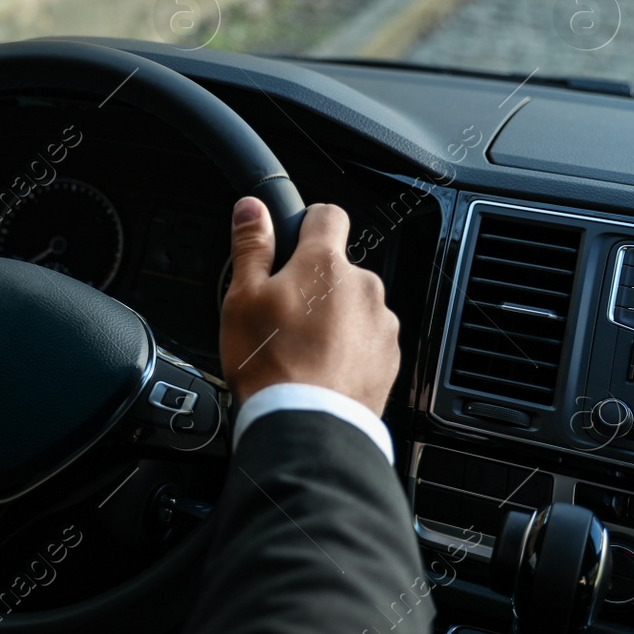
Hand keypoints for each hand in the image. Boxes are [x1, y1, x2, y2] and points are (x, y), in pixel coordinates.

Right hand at [219, 198, 399, 416]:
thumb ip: (251, 246)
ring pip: (354, 305)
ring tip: (302, 347)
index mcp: (325, 264)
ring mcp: (381, 323)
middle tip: (283, 313)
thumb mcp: (242, 298)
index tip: (292, 242)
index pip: (327, 215)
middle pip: (338, 268)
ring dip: (334, 316)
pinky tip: (321, 367)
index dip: (306, 224)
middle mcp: (363, 286)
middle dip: (315, 283)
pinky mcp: (391, 356)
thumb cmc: (271, 363)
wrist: (308, 425)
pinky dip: (348, 346)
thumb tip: (252, 208)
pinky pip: (367, 339)